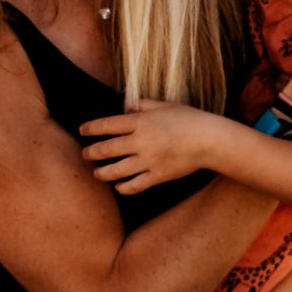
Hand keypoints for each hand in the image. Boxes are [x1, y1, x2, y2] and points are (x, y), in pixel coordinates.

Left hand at [78, 98, 229, 195]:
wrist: (209, 140)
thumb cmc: (188, 119)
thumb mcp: (164, 105)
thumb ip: (142, 104)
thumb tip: (126, 106)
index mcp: (141, 122)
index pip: (107, 125)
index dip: (90, 128)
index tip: (82, 130)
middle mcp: (141, 142)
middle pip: (106, 149)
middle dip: (91, 152)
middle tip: (85, 154)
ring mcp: (148, 161)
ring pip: (116, 171)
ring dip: (102, 172)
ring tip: (97, 172)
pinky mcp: (158, 176)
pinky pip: (135, 185)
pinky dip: (124, 187)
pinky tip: (119, 187)